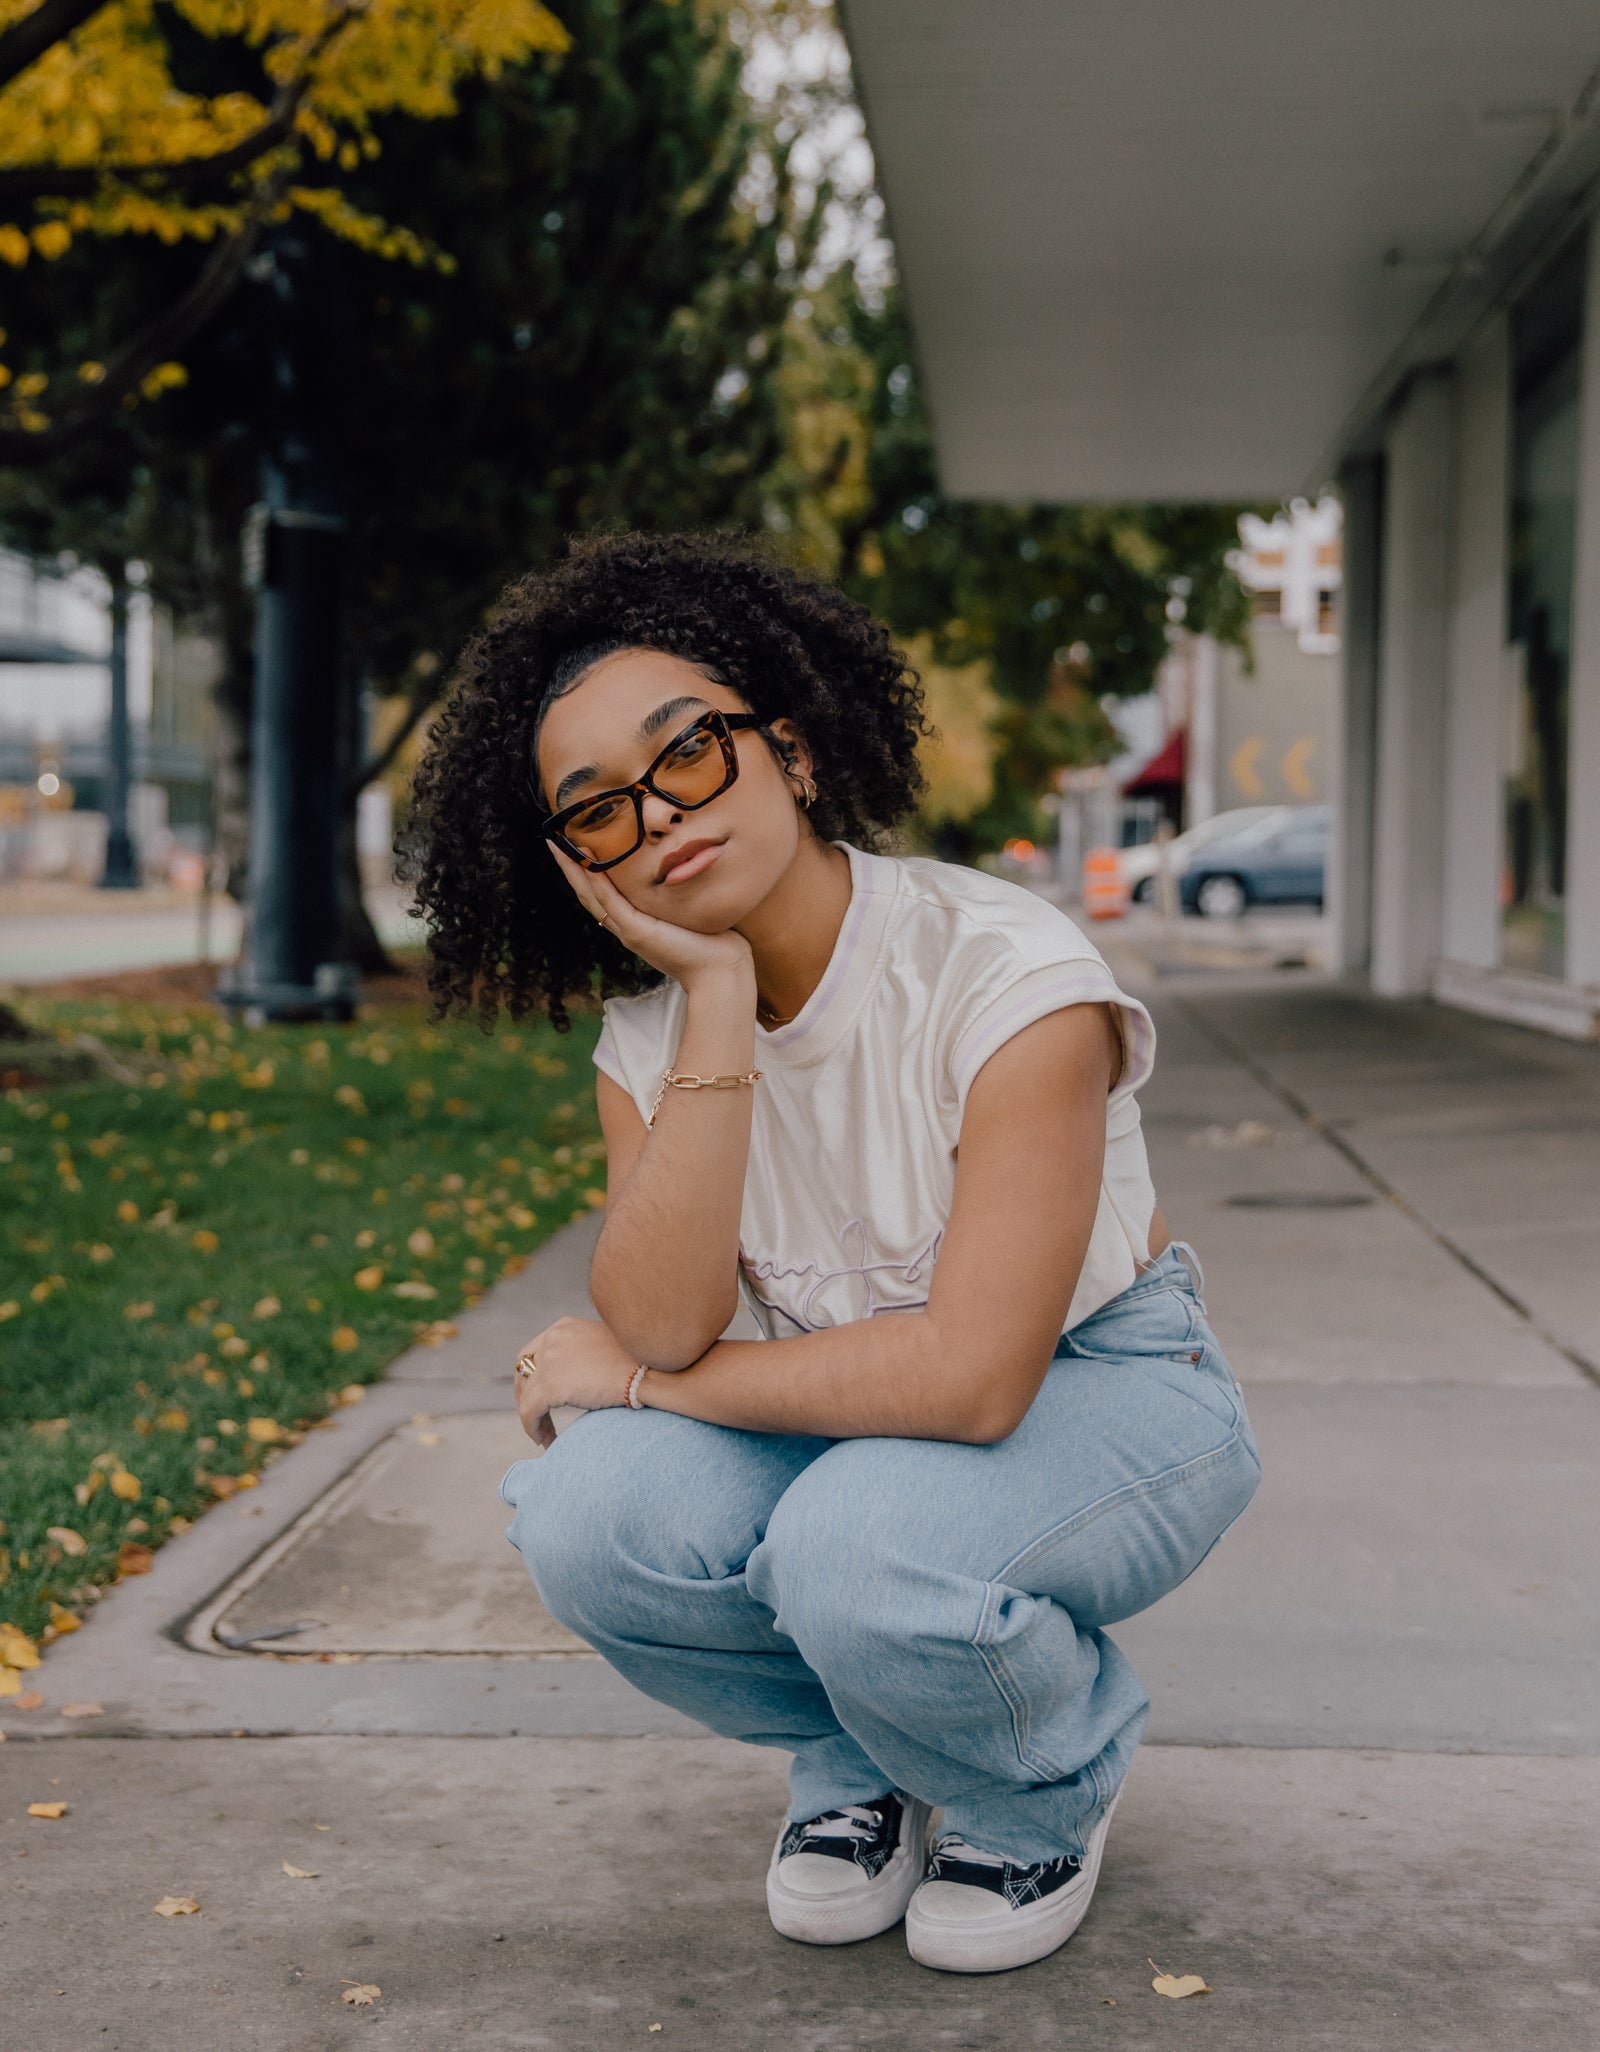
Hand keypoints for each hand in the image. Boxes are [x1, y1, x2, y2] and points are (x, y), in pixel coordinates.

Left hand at [513, 1314, 642, 1448]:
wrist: (649, 1372)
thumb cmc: (639, 1363)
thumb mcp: (604, 1346)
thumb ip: (583, 1354)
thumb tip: (575, 1377)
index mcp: (564, 1327)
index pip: (534, 1351)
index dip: (532, 1377)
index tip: (540, 1397)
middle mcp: (552, 1338)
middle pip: (523, 1370)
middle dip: (526, 1395)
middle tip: (536, 1418)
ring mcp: (549, 1361)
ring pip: (527, 1396)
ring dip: (533, 1418)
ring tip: (545, 1436)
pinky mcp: (551, 1385)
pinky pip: (529, 1412)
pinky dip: (533, 1428)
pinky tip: (546, 1441)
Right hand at [550, 845, 754, 994]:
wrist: (720, 971)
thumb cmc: (713, 944)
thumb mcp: (689, 914)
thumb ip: (680, 898)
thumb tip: (689, 871)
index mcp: (636, 924)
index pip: (601, 895)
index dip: (585, 873)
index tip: (574, 849)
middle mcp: (626, 928)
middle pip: (587, 894)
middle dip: (569, 868)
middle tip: (553, 841)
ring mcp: (628, 931)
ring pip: (591, 896)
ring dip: (572, 870)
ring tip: (557, 846)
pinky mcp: (637, 931)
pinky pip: (610, 901)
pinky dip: (595, 881)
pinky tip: (584, 861)